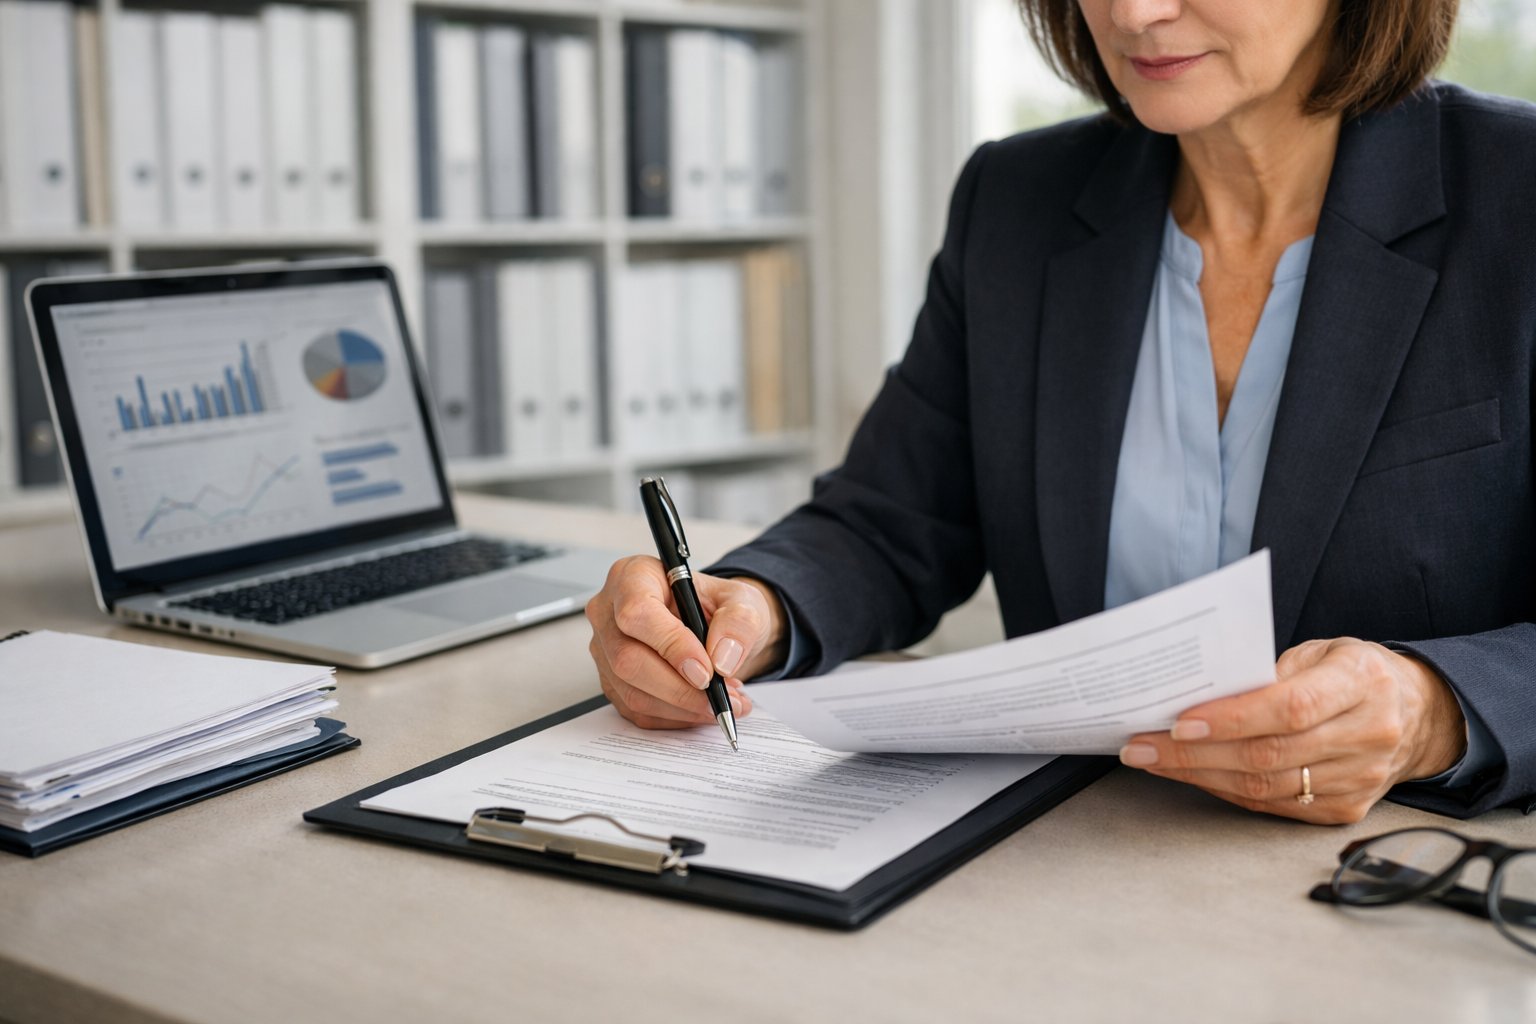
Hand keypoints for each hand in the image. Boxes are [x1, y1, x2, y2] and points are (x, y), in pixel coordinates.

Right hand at [586, 556, 788, 729]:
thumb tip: (722, 658)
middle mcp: (609, 612)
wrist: (714, 627)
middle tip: (720, 697)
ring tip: (722, 701)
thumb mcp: (743, 601)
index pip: (637, 612)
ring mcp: (606, 650)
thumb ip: (739, 622)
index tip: (706, 669)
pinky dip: (677, 717)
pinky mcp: (613, 682)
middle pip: (628, 659)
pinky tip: (702, 707)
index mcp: (634, 577)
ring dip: (683, 706)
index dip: (671, 645)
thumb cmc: (717, 606)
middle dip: (680, 688)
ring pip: (632, 691)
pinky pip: (638, 710)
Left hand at [1117, 637, 1467, 823]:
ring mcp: (1360, 779)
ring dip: (1199, 775)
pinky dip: (1226, 791)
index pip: (1290, 708)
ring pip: (1266, 787)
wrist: (1416, 714)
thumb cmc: (1353, 673)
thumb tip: (1202, 694)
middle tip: (1141, 746)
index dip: (1232, 718)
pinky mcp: (1346, 809)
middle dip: (1194, 753)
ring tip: (1152, 760)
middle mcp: (1367, 735)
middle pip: (1269, 754)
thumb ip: (1270, 670)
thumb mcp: (1321, 651)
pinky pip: (1273, 806)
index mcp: (1361, 683)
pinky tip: (1193, 775)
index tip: (1179, 721)